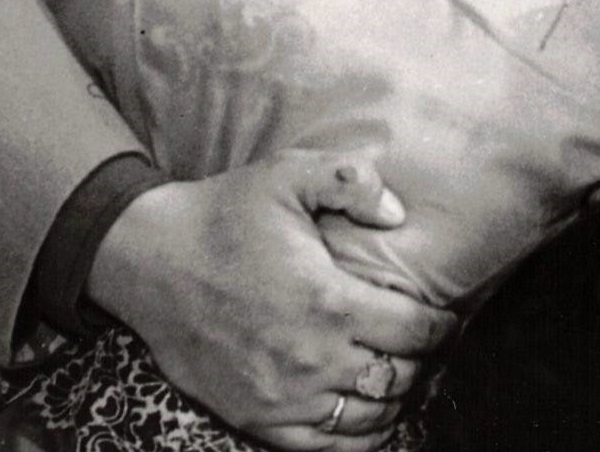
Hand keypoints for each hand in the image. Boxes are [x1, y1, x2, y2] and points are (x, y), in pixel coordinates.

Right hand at [87, 151, 455, 450]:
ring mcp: (283, 396)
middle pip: (400, 378)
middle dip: (425, 362)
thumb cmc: (225, 215)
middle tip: (431, 346)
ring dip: (397, 399)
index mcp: (330, 303)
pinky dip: (359, 435)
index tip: (448, 319)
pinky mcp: (256, 417)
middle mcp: (312, 359)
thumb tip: (398, 215)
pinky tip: (369, 412)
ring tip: (405, 375)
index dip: (443, 328)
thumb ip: (352, 181)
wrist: (151, 261)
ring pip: (371, 418)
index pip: (416, 333)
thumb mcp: (288, 174)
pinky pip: (327, 445)